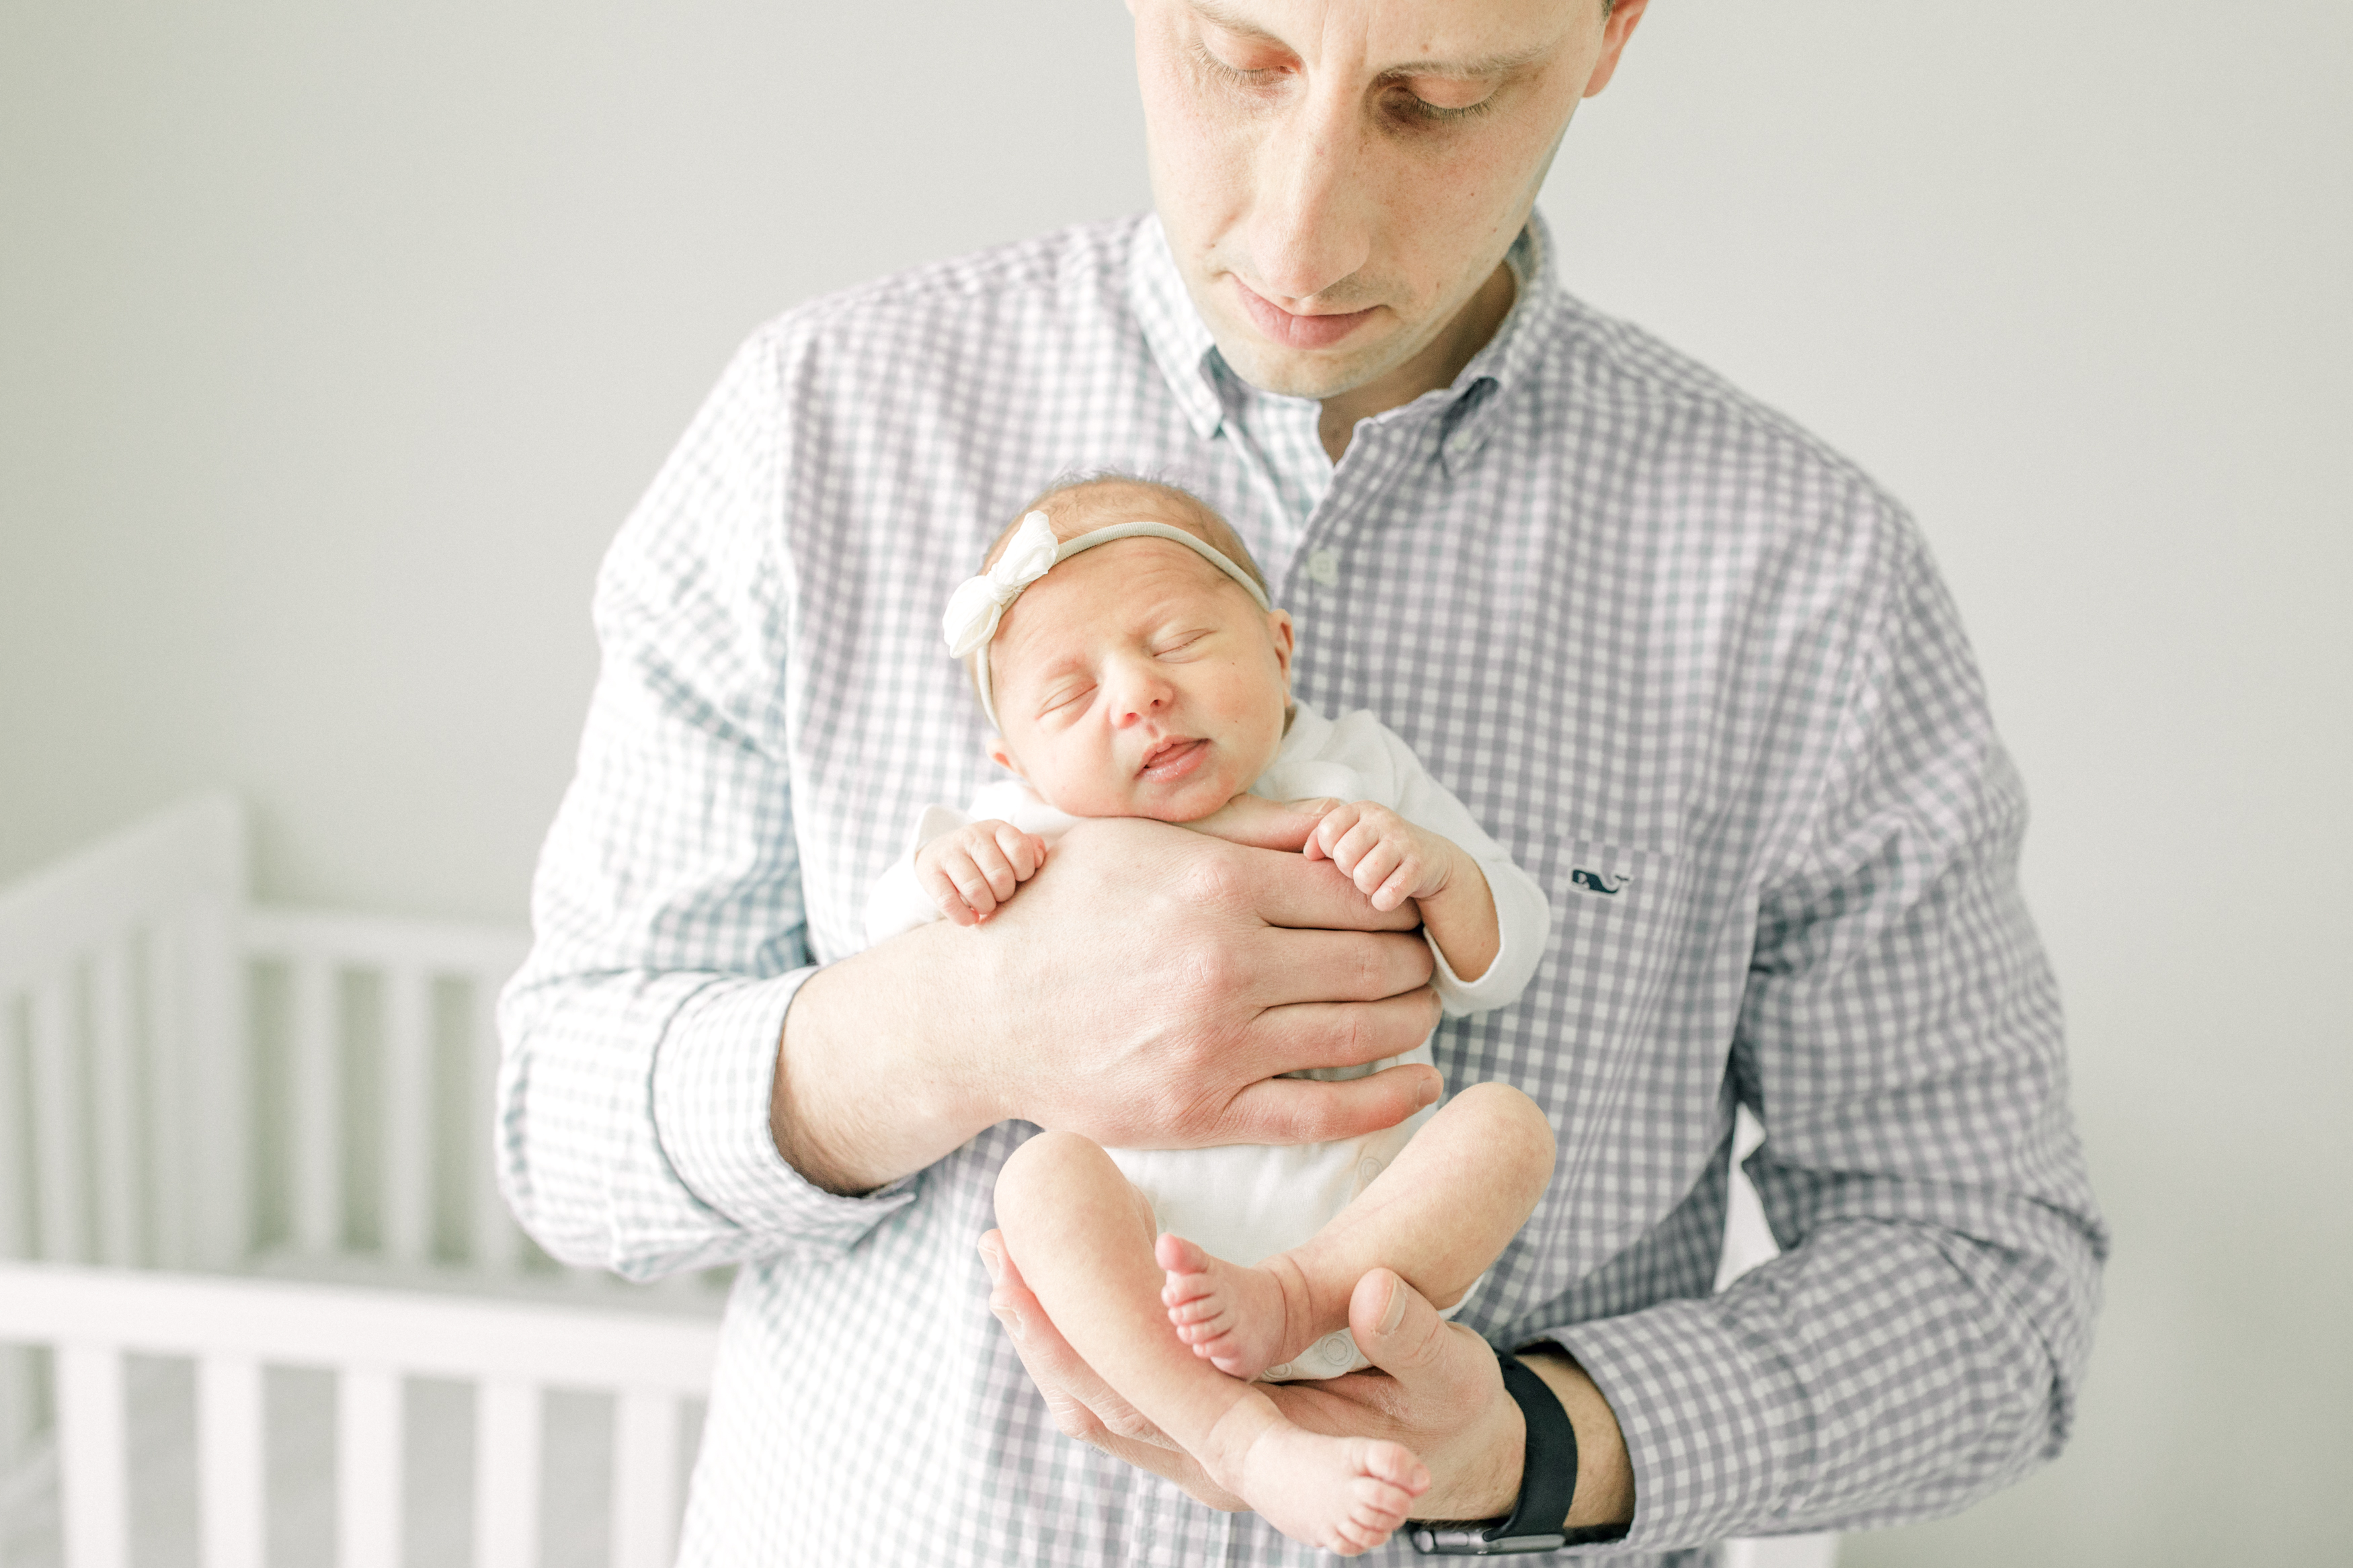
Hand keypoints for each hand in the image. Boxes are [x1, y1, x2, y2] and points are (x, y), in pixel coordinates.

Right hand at [776, 818, 1443, 1192]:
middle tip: (1427, 961)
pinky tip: (1422, 1083)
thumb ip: (1250, 831)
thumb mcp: (1144, 839)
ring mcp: (1216, 1044)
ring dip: (1412, 1020)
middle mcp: (1225, 965)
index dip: (1398, 902)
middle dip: (1415, 960)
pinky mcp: (1203, 1112)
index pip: (1354, 893)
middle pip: (1371, 961)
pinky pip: (1323, 1111)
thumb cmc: (1058, 910)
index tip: (1409, 910)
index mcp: (1217, 887)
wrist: (978, 1011)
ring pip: (1360, 1032)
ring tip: (1423, 1009)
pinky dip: (1388, 1099)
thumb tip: (1344, 827)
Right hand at [915, 819, 1047, 925]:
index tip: (1019, 879)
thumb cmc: (985, 857)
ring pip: (975, 889)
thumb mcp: (1007, 846)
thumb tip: (1039, 858)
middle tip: (1000, 896)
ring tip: (986, 906)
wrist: (940, 854)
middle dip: (1005, 894)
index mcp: (996, 828)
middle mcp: (972, 836)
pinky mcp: (930, 873)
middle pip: (1000, 875)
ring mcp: (949, 853)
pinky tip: (971, 919)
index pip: (1020, 849)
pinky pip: (948, 901)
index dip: (1025, 872)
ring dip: (985, 906)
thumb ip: (1029, 848)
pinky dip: (963, 916)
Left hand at [978, 1234, 1531, 1519]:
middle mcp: (1212, 1466)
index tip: (1044, 1281)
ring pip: (1094, 1406)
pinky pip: (1114, 1396)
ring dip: (1045, 1337)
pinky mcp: (1193, 1431)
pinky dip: (1075, 1345)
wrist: (1442, 1460)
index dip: (1095, 1347)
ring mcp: (1197, 1455)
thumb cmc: (1446, 1414)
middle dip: (1041, 1331)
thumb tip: (1374, 1288)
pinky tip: (1049, 1287)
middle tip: (995, 1249)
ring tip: (1001, 1256)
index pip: (1157, 1403)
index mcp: (1263, 1458)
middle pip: (1099, 1407)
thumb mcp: (1450, 1376)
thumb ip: (1414, 1339)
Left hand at [1305, 801, 1464, 913]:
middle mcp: (1383, 820)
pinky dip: (1383, 902)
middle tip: (1361, 871)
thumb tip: (1309, 855)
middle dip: (1348, 872)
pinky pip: (1387, 895)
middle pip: (1343, 856)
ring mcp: (1404, 842)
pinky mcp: (1420, 867)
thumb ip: (1321, 839)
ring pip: (1364, 877)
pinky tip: (1388, 895)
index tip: (1343, 856)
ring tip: (1375, 882)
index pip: (1327, 832)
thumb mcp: (1351, 836)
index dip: (1329, 852)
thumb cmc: (1378, 849)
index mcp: (1361, 809)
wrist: (1432, 859)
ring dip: (1366, 888)